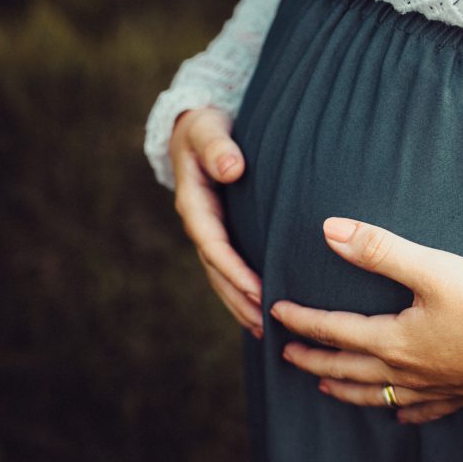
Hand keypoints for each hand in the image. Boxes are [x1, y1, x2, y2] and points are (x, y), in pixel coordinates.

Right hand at [169, 106, 262, 338]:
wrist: (199, 130)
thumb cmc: (207, 129)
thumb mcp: (209, 130)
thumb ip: (218, 147)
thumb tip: (231, 167)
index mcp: (195, 205)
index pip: (214, 246)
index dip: (235, 271)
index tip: (258, 291)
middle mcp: (200, 225)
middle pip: (218, 272)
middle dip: (240, 300)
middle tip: (267, 325)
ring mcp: (210, 234)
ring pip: (223, 278)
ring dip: (242, 305)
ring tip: (267, 333)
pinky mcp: (223, 236)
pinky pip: (232, 271)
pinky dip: (245, 293)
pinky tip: (265, 313)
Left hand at [269, 218, 462, 424]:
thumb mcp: (431, 268)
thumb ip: (379, 250)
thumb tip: (330, 231)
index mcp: (392, 339)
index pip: (332, 330)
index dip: (302, 320)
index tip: (276, 313)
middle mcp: (404, 370)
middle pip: (345, 368)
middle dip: (312, 360)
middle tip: (286, 356)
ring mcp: (430, 388)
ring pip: (375, 395)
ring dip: (345, 390)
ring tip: (324, 387)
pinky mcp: (457, 396)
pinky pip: (421, 411)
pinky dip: (403, 412)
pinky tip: (399, 416)